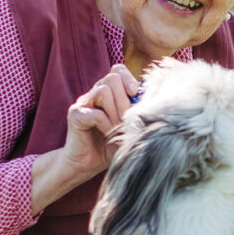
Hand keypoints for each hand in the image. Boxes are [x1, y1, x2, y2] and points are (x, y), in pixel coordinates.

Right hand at [61, 66, 141, 180]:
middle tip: (126, 120)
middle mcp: (94, 93)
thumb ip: (140, 109)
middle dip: (124, 100)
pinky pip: (95, 112)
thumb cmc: (112, 144)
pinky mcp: (75, 115)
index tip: (136, 94)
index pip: (117, 70)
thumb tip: (158, 93)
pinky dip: (105, 124)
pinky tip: (107, 134)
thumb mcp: (131, 125)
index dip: (129, 79)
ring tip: (117, 128)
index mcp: (108, 92)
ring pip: (103, 91)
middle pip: (112, 78)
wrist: (89, 164)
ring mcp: (83, 102)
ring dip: (115, 112)